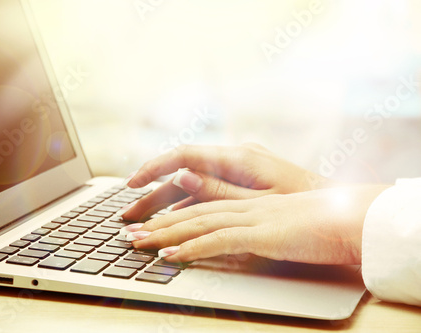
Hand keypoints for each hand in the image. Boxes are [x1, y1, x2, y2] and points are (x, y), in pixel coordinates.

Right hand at [123, 143, 330, 220]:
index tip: (132, 184)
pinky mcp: (241, 185)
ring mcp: (237, 172)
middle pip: (183, 175)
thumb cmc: (302, 205)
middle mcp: (234, 160)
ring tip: (141, 221)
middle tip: (128, 215)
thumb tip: (180, 174)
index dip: (154, 168)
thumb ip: (218, 190)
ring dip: (166, 203)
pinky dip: (187, 207)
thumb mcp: (259, 202)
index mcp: (238, 158)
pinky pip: (206, 194)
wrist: (337, 210)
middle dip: (153, 195)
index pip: (184, 156)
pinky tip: (170, 220)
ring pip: (192, 187)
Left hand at [124, 184, 390, 264]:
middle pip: (190, 211)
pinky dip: (190, 247)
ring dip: (164, 234)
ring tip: (138, 243)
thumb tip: (221, 222)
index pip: (200, 206)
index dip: (172, 215)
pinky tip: (170, 255)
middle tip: (129, 234)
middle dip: (157, 223)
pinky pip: (217, 240)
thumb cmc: (320, 222)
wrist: (351, 218)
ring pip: (196, 222)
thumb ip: (249, 217)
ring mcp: (250, 216)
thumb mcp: (278, 219)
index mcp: (246, 201)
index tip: (149, 225)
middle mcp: (243, 204)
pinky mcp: (260, 233)